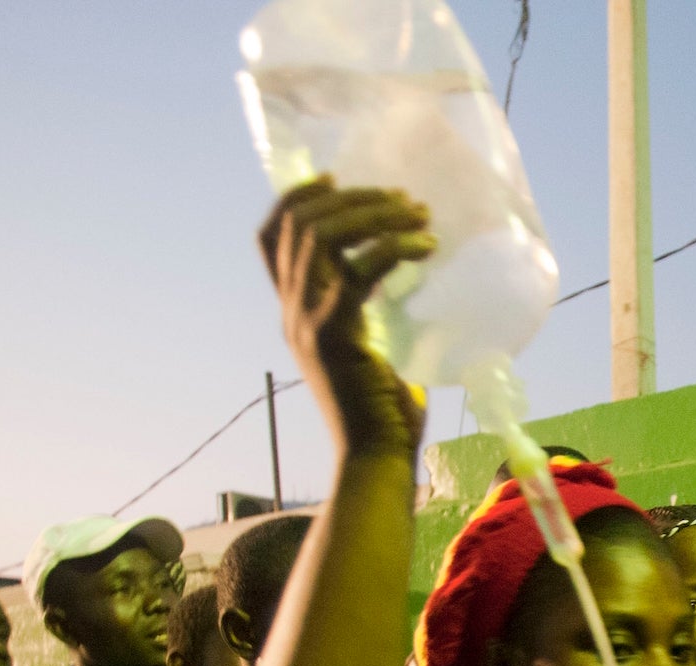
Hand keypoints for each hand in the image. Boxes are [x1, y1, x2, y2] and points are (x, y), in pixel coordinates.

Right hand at [257, 178, 431, 458]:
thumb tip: (403, 274)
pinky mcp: (336, 333)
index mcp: (294, 311)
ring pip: (324, 236)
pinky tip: (425, 247)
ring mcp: (308, 320)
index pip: (269, 238)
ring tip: (418, 215)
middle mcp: (291, 310)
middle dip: (353, 198)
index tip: (335, 178)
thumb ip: (371, 312)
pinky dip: (394, 248)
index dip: (295, 198)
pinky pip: (360, 270)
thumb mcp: (371, 349)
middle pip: (300, 224)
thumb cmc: (384, 411)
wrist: (376, 457)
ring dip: (375, 214)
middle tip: (402, 199)